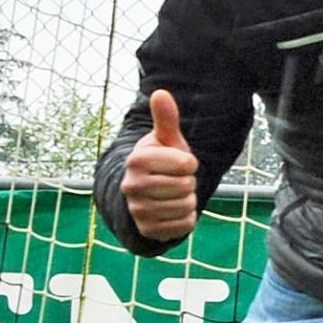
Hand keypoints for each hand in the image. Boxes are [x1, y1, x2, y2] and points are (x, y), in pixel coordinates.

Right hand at [120, 89, 200, 243]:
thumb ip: (166, 119)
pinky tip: (174, 211)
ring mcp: (137, 209)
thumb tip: (161, 92)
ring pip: (186, 206)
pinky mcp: (147, 229)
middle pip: (186, 185)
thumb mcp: (167, 140)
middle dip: (188, 183)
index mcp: (137, 160)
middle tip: (176, 180)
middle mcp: (132, 185)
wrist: (148, 193)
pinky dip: (187, 219)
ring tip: (174, 194)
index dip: (190, 163)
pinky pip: (184, 225)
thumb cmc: (163, 162)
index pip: (186, 164)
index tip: (181, 163)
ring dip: (188, 201)